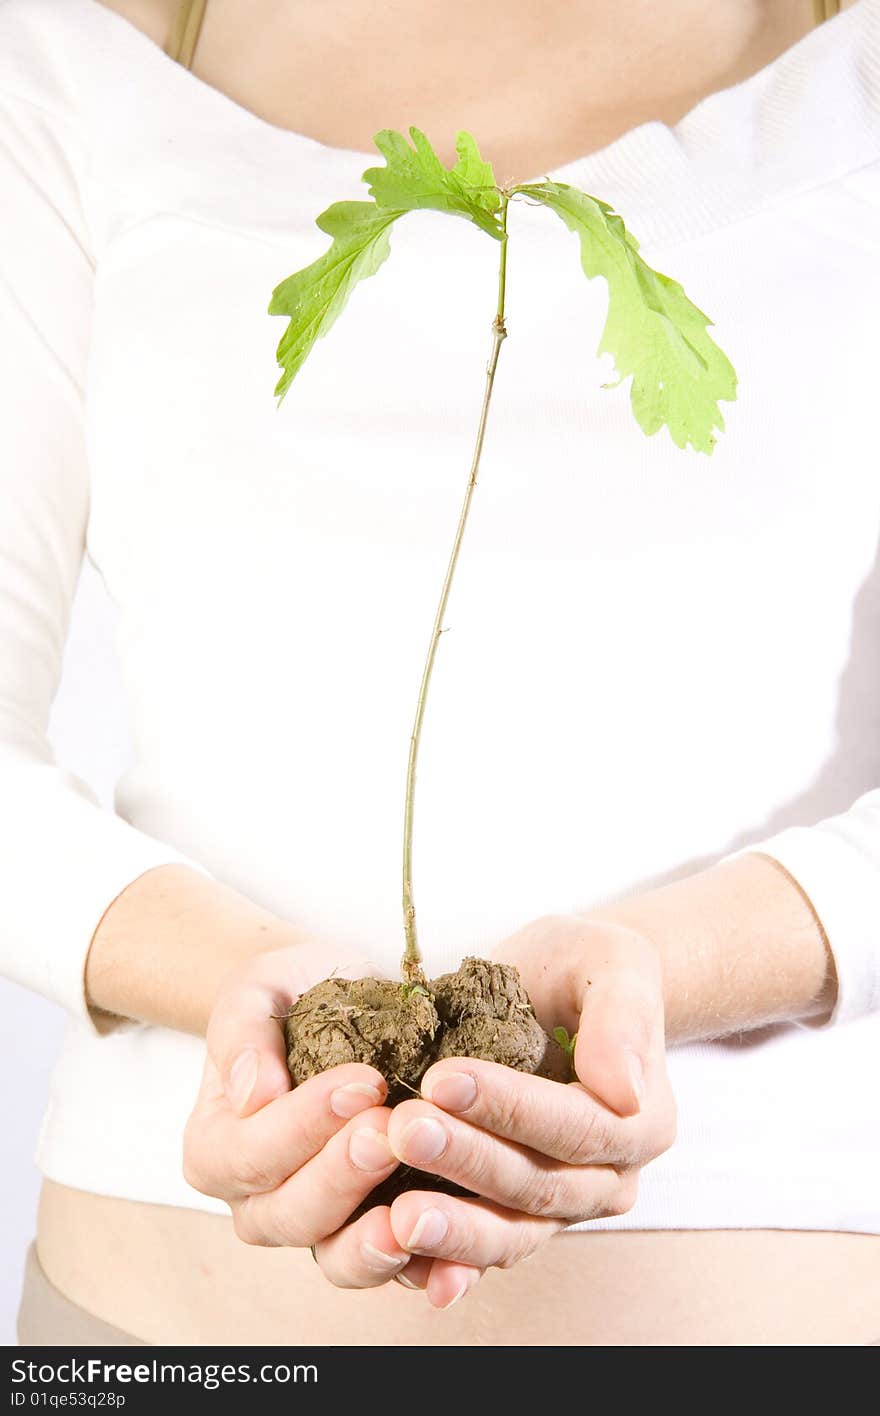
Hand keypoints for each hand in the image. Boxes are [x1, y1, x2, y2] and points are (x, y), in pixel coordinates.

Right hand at [183, 942, 479, 1301]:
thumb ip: (243, 1032)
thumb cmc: (294, 991)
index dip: (302, 1126)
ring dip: (372, 1242)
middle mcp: (258, 1201)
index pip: (248, 1154)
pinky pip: (394, 1268)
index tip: (362, 1083)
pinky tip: (455, 1260)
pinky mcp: (374, 1234)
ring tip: (411, 1213)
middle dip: (340, 1177)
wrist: (350, 999)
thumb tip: (251, 1092)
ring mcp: (318, 1225)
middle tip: (389, 1132)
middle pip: (288, 1214)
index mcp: (216, 1148)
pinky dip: (424, 1270)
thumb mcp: (260, 988)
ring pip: (334, 1256)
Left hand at [379, 917, 675, 1287]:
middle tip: (402, 1130)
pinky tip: (398, 1257)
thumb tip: (625, 1091)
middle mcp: (607, 1179)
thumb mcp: (612, 962)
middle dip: (467, 1160)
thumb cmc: (582, 967)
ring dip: (453, 1228)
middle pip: (537, 1185)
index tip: (442, 1079)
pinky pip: (479, 1252)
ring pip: (508, 1233)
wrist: (551, 993)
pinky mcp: (511, 1219)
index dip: (510, 1108)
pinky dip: (442, 1263)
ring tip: (397, 1215)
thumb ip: (623, 1017)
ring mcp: (559, 1209)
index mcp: (641, 1122)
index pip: (576, 1126)